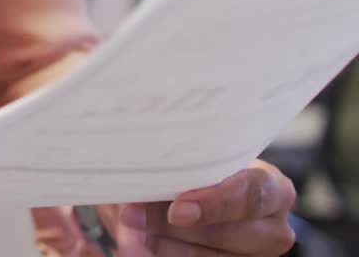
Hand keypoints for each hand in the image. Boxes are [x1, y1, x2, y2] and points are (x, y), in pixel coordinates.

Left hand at [118, 161, 296, 255]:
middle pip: (230, 231)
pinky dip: (171, 253)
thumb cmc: (204, 171)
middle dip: (177, 226)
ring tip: (134, 224)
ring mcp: (258, 253)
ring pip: (214, 255)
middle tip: (133, 214)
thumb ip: (184, 163)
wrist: (208, 197)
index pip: (252, 194)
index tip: (176, 209)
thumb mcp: (203, 160)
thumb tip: (140, 160)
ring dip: (167, 242)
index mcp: (272, 186)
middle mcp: (273, 225)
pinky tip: (147, 240)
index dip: (214, 203)